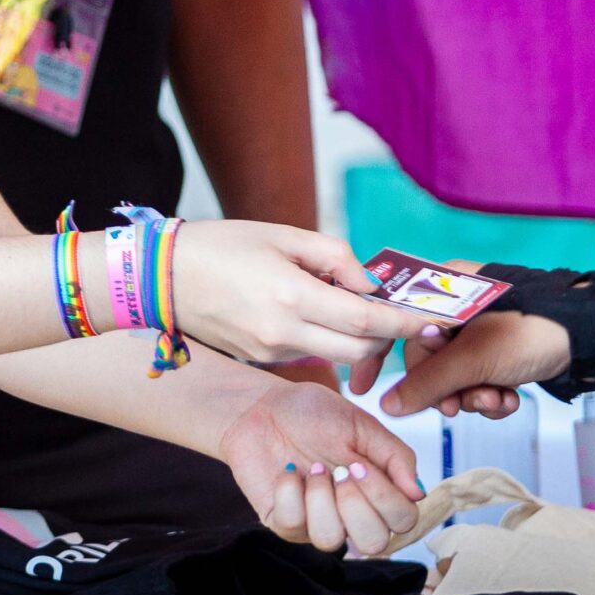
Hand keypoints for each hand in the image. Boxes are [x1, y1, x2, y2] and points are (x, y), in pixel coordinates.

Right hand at [168, 221, 432, 393]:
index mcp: (290, 296)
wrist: (163, 278)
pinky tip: (315, 312)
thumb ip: (332, 257)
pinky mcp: (261, 359)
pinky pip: (310, 354)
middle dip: (387, 336)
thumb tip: (368, 283)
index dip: (403, 323)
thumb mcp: (281, 235)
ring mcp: (271, 352)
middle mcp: (283, 333)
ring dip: (356, 337)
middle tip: (400, 315)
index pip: (365, 319)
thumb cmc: (221, 245)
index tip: (432, 321)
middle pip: (358, 349)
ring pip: (336, 355)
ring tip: (350, 304)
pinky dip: (326, 338)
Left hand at [220, 378, 425, 555]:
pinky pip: (293, 526)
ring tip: (312, 469)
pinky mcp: (284, 522)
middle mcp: (351, 513)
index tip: (360, 464)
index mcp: (377, 491)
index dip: (386, 498)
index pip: (404, 520)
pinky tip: (287, 471)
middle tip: (340, 470)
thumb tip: (418, 494)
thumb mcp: (362, 425)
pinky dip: (290, 492)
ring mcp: (316, 522)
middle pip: (375, 543)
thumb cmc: (314, 413)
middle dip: (357, 505)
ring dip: (321, 499)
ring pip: (332, 541)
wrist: (263, 406)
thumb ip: (395, 457)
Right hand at [381, 300, 570, 420]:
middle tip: (457, 407)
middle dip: (445, 390)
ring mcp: (478, 330)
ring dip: (471, 397)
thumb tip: (389, 405)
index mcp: (440, 289)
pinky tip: (508, 400)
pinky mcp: (499, 350)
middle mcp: (454, 307)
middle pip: (426, 360)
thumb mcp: (473, 359)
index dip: (376, 354)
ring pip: (454, 375)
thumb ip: (428, 383)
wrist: (591, 335)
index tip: (363, 386)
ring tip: (494, 400)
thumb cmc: (529, 331)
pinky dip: (490, 395)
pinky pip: (477, 379)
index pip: (394, 321)